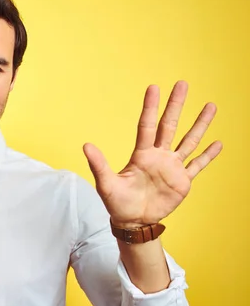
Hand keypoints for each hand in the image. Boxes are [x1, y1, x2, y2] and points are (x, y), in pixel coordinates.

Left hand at [83, 80, 221, 225]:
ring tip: (210, 106)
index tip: (154, 87)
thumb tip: (86, 145)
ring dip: (200, 124)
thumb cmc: (117, 202)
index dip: (151, 106)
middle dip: (176, 105)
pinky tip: (218, 143)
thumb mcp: (106, 183)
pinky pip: (197, 165)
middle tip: (182, 83)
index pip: (147, 125)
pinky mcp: (182, 182)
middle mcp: (158, 156)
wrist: (133, 222)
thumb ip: (98, 164)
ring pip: (189, 141)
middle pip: (169, 125)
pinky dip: (208, 155)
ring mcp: (172, 168)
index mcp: (141, 154)